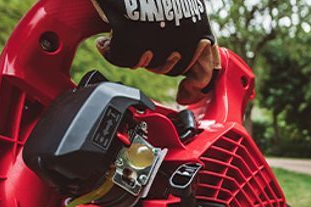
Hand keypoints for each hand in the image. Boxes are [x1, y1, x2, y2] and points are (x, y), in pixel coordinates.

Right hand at [92, 0, 219, 103]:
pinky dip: (109, 50)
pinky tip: (106, 41)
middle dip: (155, 59)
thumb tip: (202, 65)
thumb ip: (193, 31)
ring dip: (130, 52)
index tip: (185, 94)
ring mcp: (156, 36)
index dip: (195, 84)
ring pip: (143, 64)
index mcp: (199, 27)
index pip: (204, 69)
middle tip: (142, 42)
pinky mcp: (129, 33)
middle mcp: (182, 35)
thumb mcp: (185, 5)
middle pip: (168, 68)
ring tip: (124, 33)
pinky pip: (120, 58)